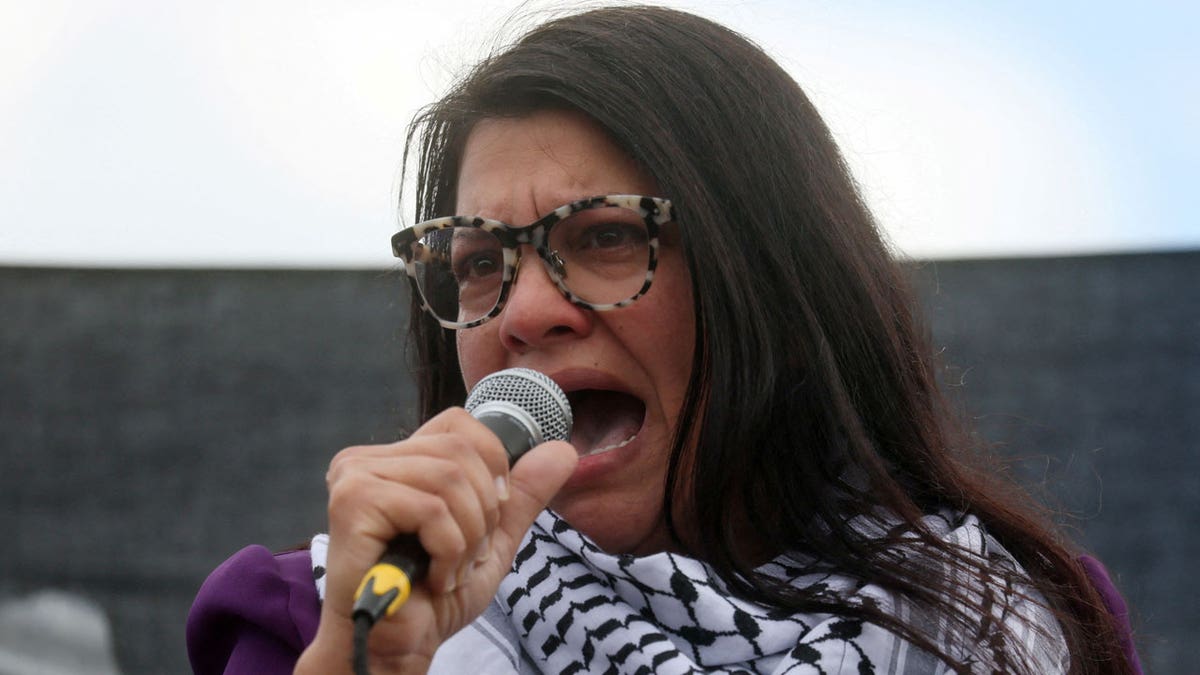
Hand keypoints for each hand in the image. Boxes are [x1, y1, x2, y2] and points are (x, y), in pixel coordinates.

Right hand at [295, 407, 577, 674]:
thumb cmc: (430, 598)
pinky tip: (434, 579)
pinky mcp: (354, 502)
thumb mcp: (491, 539)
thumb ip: (522, 495)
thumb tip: (564, 449)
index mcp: (395, 461)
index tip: (493, 510)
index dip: (491, 463)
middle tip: (467, 555)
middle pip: (460, 451)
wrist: (394, 648)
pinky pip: (431, 509)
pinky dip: (448, 551)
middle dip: (483, 511)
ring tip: (449, 570)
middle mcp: (367, 460)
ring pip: (450, 480)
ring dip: (468, 537)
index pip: (459, 424)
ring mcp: (355, 477)